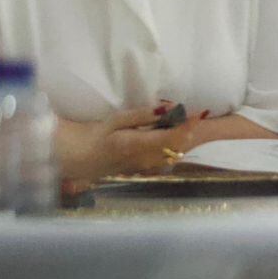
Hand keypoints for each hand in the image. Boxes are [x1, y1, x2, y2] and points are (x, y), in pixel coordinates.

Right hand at [56, 106, 201, 185]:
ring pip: (173, 154)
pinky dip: (173, 147)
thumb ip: (143, 115)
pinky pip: (165, 159)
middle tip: (197, 114)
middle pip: (178, 147)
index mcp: (137, 146)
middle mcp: (145, 161)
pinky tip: (170, 135)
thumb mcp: (116, 121)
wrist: (76, 159)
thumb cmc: (93, 136)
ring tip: (186, 122)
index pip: (173, 137)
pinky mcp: (142, 170)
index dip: (189, 126)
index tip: (200, 113)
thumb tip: (169, 108)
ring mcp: (144, 168)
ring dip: (182, 139)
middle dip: (190, 131)